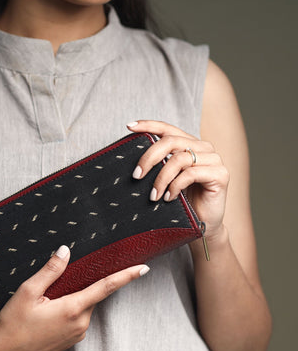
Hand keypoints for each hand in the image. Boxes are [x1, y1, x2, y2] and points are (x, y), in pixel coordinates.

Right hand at [0, 245, 149, 350]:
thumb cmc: (14, 323)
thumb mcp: (28, 291)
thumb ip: (51, 270)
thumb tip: (65, 251)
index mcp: (73, 309)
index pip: (106, 287)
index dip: (126, 276)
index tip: (143, 268)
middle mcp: (80, 323)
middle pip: (92, 295)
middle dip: (83, 284)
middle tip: (60, 282)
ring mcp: (77, 334)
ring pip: (84, 306)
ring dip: (74, 297)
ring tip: (47, 300)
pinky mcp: (71, 340)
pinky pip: (78, 317)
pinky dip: (70, 308)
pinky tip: (50, 310)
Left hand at [126, 120, 229, 239]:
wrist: (203, 224)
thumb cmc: (183, 201)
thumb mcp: (166, 179)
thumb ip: (158, 165)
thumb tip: (135, 162)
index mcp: (189, 144)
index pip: (167, 129)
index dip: (149, 125)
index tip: (129, 126)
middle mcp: (203, 147)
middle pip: (170, 142)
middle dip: (149, 158)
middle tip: (136, 175)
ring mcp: (214, 159)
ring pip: (179, 159)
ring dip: (161, 179)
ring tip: (153, 195)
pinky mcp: (220, 174)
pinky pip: (191, 174)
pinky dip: (175, 186)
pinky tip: (169, 198)